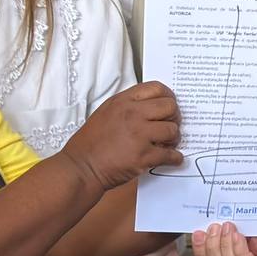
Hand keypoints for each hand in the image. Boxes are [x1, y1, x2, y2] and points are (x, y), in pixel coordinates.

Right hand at [60, 82, 181, 189]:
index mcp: (123, 101)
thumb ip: (128, 106)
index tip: (170, 106)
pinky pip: (170, 154)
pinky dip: (175, 158)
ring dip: (173, 138)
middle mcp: (132, 114)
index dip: (168, 97)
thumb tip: (152, 107)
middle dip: (174, 117)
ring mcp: (139, 135)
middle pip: (170, 106)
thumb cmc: (91, 143)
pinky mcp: (143, 156)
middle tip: (170, 126)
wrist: (81, 167)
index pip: (157, 88)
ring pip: (172, 130)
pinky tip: (173, 158)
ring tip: (167, 144)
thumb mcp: (106, 112)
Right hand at [191, 223, 256, 255]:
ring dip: (224, 247)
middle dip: (211, 248)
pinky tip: (238, 236)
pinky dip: (239, 251)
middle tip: (215, 227)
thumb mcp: (245, 233)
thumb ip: (227, 234)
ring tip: (227, 228)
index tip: (198, 233)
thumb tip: (206, 223)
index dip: (200, 253)